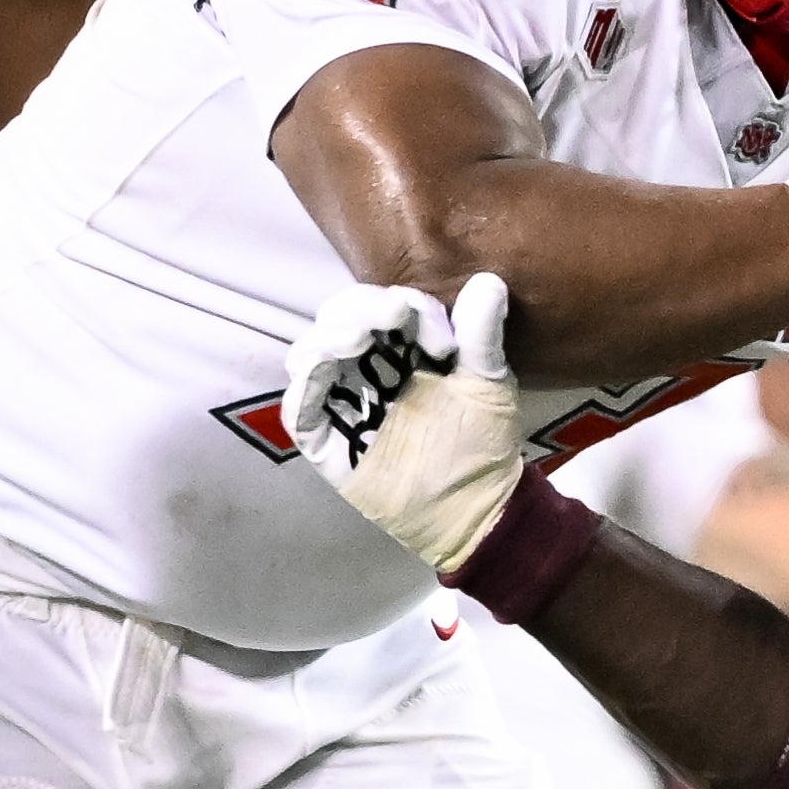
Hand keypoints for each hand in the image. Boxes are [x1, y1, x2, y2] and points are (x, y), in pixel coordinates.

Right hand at [286, 272, 527, 573]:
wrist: (475, 507)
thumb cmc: (483, 443)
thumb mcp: (489, 384)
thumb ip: (482, 335)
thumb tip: (489, 281)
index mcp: (405, 350)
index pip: (384, 305)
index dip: (406, 307)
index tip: (443, 342)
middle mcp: (369, 370)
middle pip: (338, 318)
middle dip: (359, 309)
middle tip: (389, 322)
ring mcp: (346, 403)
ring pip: (310, 353)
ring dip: (327, 338)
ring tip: (356, 343)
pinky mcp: (329, 441)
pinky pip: (300, 408)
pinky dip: (305, 385)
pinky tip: (327, 371)